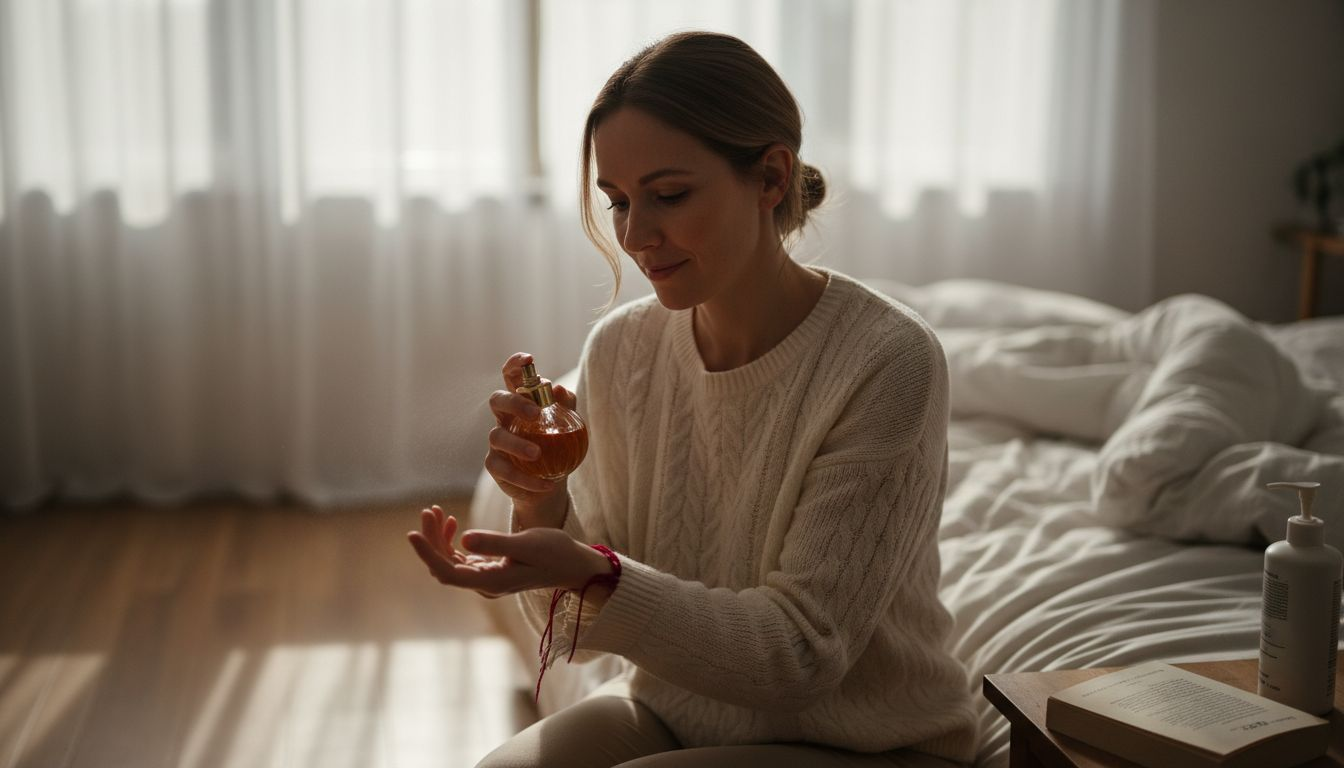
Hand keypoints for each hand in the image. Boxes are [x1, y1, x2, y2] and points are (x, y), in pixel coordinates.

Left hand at [406, 504, 609, 597]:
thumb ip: (494, 543)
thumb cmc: (555, 553)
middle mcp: (484, 584)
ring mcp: (485, 578)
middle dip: (431, 539)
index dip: (427, 554)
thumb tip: (462, 540)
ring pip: (449, 561)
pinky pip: (459, 558)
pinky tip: (452, 523)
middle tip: (429, 510)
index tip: (412, 534)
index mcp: (491, 582)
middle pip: (444, 566)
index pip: (447, 572)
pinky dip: (451, 541)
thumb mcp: (526, 544)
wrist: (573, 565)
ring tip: (436, 511)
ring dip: (439, 538)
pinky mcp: (489, 569)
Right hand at [486, 352, 577, 521]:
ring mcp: (497, 442)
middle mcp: (505, 418)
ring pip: (496, 436)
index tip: (529, 359)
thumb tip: (559, 389)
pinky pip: (503, 469)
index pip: (512, 377)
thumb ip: (567, 406)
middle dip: (514, 402)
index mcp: (521, 402)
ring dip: (517, 444)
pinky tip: (546, 484)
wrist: (550, 483)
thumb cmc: (558, 448)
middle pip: (497, 400)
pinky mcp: (496, 465)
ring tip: (538, 454)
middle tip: (535, 413)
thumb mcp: (568, 426)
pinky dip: (525, 478)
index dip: (515, 365)